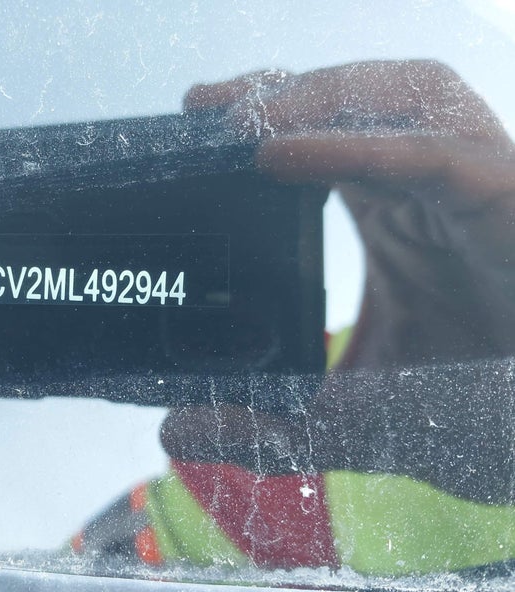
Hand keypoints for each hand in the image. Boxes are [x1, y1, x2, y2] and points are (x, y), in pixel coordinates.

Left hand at [161, 61, 514, 502]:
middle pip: (356, 95)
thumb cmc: (460, 406)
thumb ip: (263, 423)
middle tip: (203, 106)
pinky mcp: (505, 199)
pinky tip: (279, 157)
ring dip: (318, 97)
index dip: (262, 115)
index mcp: (393, 206)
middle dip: (279, 91)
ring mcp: (471, 182)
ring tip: (240, 123)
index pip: (323, 131)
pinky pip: (428, 155)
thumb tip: (176, 432)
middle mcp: (428, 182)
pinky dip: (354, 148)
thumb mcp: (342, 414)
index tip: (193, 117)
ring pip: (402, 97)